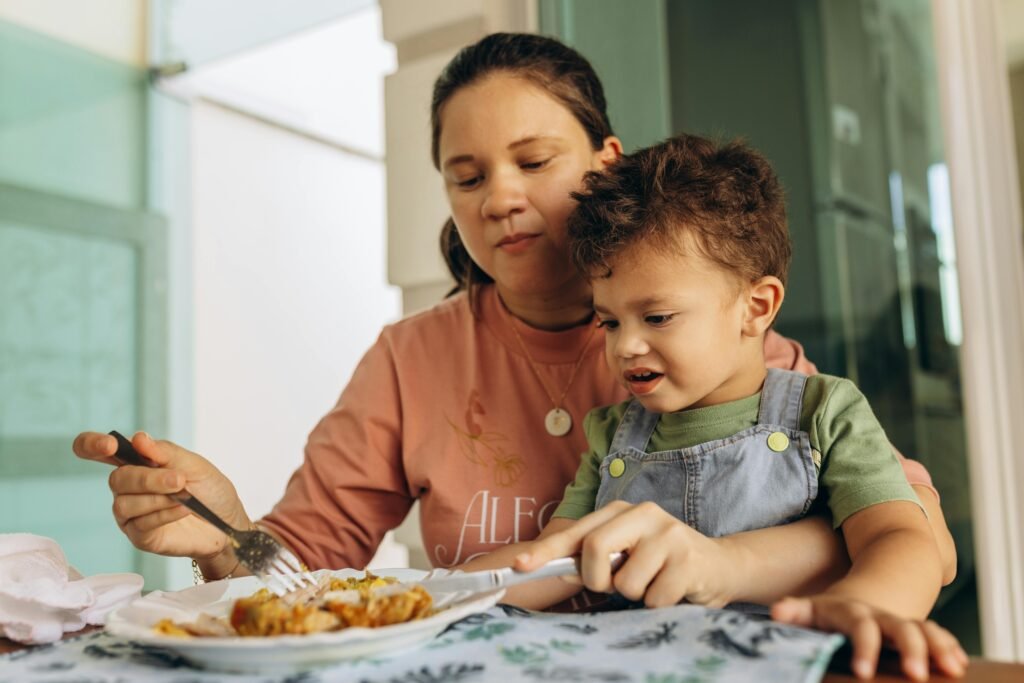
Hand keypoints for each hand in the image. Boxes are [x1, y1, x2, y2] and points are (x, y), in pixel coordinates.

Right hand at [72, 431, 247, 561]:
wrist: (227, 522)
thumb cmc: (209, 490)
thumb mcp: (193, 464)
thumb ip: (164, 452)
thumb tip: (138, 438)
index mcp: (136, 462)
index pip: (97, 450)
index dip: (92, 444)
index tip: (109, 445)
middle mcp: (127, 487)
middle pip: (118, 479)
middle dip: (149, 479)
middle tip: (179, 480)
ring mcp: (131, 513)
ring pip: (125, 503)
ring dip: (158, 497)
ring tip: (184, 496)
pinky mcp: (139, 535)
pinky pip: (141, 523)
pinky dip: (165, 513)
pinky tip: (183, 510)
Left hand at [514, 500, 737, 607]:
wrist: (719, 567)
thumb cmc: (662, 564)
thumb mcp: (626, 555)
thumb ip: (594, 559)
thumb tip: (558, 571)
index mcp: (621, 511)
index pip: (576, 533)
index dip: (545, 551)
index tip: (520, 565)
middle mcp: (643, 513)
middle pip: (594, 550)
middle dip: (598, 580)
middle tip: (616, 585)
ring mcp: (668, 532)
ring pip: (625, 583)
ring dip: (636, 596)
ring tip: (655, 583)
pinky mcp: (688, 558)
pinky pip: (653, 598)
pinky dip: (658, 604)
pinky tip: (675, 589)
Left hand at [772, 594, 967, 680]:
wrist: (849, 602)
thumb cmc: (824, 615)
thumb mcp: (809, 612)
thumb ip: (795, 612)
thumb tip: (777, 611)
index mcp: (852, 612)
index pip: (860, 626)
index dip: (864, 647)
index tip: (863, 673)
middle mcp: (880, 615)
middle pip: (899, 626)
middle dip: (910, 649)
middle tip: (916, 676)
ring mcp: (899, 622)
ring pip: (923, 629)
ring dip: (938, 647)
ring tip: (953, 669)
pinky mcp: (913, 632)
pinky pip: (935, 635)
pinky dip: (948, 647)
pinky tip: (960, 664)